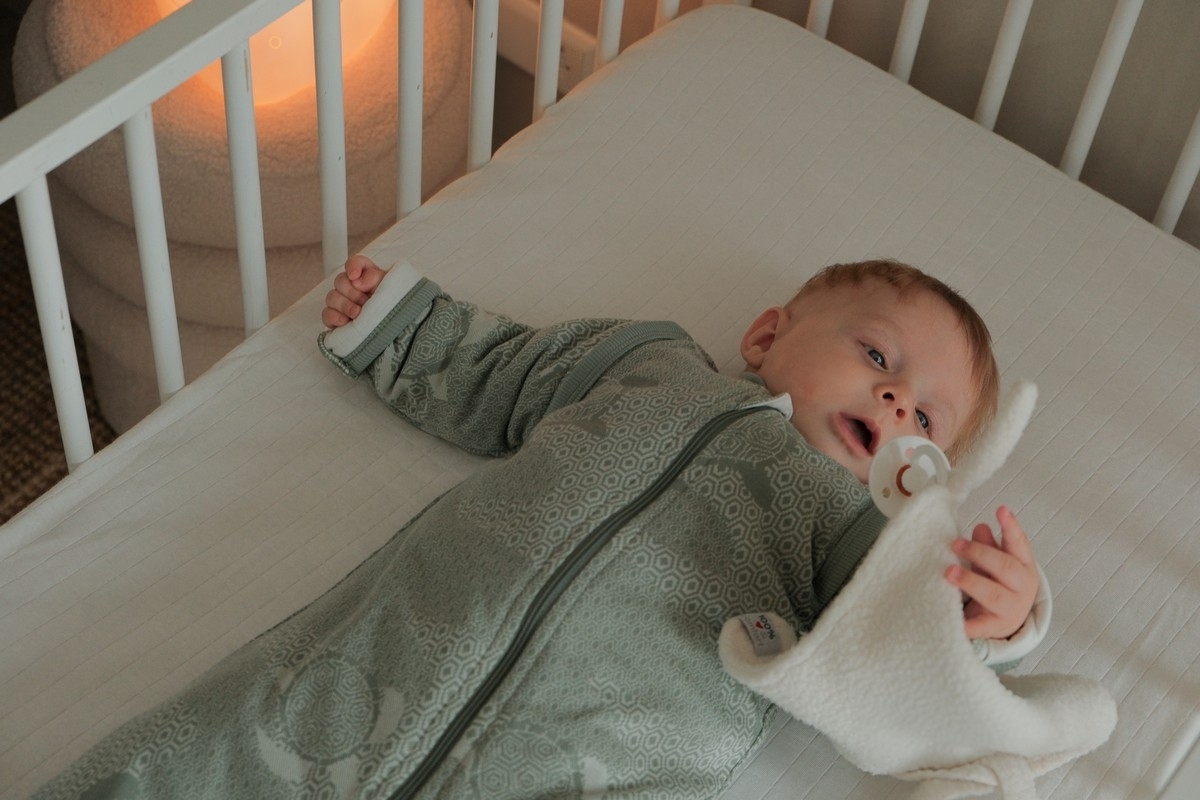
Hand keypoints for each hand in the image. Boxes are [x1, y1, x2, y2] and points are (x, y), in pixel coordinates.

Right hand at [322, 254, 387, 328]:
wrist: (395, 331)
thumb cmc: (394, 306)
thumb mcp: (391, 288)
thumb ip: (375, 278)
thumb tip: (357, 281)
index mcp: (367, 276)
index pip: (356, 263)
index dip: (352, 267)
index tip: (355, 276)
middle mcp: (352, 287)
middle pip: (340, 280)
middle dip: (351, 292)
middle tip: (364, 301)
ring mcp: (342, 303)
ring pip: (331, 297)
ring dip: (344, 305)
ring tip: (357, 314)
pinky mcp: (336, 318)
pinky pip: (326, 314)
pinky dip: (334, 317)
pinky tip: (345, 322)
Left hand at [945, 506, 1038, 640]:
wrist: (1007, 623)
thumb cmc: (999, 585)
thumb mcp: (995, 564)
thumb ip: (988, 546)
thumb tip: (980, 526)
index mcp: (1023, 566)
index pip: (1019, 543)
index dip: (1011, 526)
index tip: (1001, 509)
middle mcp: (1021, 587)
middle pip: (1004, 566)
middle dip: (980, 553)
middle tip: (956, 544)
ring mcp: (1010, 609)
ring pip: (992, 594)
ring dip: (971, 581)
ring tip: (949, 573)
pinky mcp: (994, 627)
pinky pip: (980, 626)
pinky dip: (968, 625)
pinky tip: (956, 622)